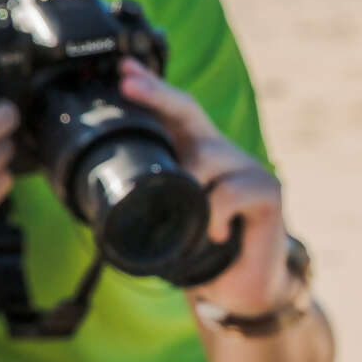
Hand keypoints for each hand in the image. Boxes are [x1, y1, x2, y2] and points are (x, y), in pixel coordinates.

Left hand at [116, 60, 292, 317]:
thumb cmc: (206, 253)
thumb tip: (93, 202)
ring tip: (184, 207)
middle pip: (191, 113)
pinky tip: (213, 233)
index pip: (175, 116)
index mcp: (198, 157)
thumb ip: (150, 204)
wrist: (246, 289)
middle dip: (157, 94)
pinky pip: (231, 192)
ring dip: (188, 180)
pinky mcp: (268, 193)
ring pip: (208, 155)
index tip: (123, 72)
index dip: (151, 91)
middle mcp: (223, 155)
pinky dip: (214, 212)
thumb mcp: (170, 225)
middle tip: (127, 82)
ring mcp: (248, 170)